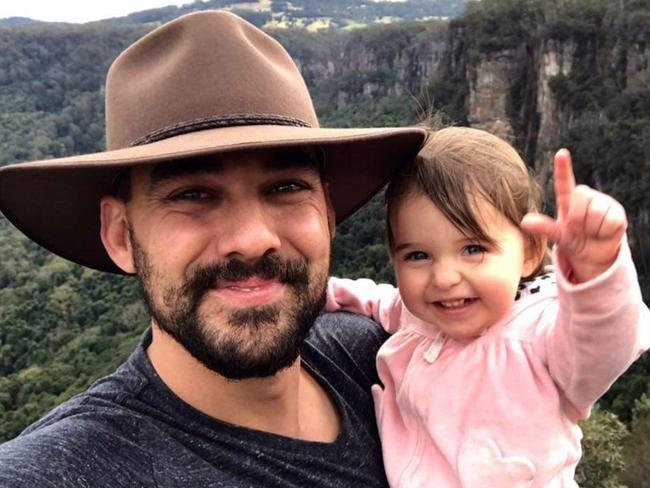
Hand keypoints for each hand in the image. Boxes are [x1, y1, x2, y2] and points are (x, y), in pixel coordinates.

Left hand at [520, 148, 626, 282]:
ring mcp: (603, 203)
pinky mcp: (617, 212)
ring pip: (596, 211)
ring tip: (591, 231)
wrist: (594, 254)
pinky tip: (603, 232)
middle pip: (581, 197)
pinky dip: (603, 232)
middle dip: (577, 218)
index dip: (563, 167)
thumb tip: (524, 222)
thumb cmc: (573, 240)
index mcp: (567, 200)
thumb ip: (544, 227)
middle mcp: (586, 196)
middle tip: (578, 228)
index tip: (561, 153)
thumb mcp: (557, 235)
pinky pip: (609, 221)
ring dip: (591, 228)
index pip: (564, 181)